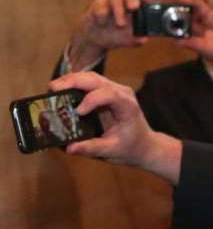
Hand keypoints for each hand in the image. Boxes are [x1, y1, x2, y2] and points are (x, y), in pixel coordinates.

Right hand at [48, 72, 181, 182]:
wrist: (144, 145)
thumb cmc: (131, 147)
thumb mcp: (112, 151)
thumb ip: (91, 148)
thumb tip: (69, 148)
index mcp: (127, 106)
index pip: (108, 94)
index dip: (91, 100)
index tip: (78, 112)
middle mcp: (122, 93)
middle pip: (96, 80)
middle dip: (73, 81)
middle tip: (52, 89)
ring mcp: (116, 90)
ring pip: (91, 77)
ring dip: (71, 79)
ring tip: (53, 88)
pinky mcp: (108, 91)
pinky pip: (90, 82)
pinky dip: (75, 83)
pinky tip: (61, 89)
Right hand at [68, 0, 154, 70]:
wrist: (98, 40)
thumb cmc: (119, 35)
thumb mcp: (130, 39)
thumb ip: (138, 38)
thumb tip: (144, 38)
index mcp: (136, 7)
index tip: (149, 0)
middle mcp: (124, 1)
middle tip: (134, 7)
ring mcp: (110, 2)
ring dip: (119, 11)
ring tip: (120, 25)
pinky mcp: (97, 5)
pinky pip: (100, 5)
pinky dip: (102, 13)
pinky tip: (102, 23)